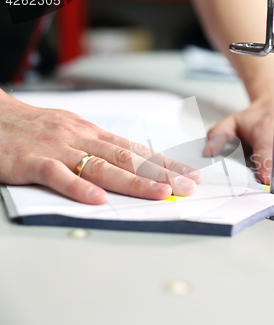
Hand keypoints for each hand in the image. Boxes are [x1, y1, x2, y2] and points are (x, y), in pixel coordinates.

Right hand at [0, 90, 201, 204]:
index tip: (189, 173)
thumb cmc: (31, 127)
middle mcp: (81, 138)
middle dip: (162, 173)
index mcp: (92, 133)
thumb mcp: (71, 133)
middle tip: (188, 186)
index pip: (137, 151)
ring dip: (134, 181)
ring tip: (160, 193)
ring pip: (101, 166)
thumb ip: (98, 149)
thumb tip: (130, 165)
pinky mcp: (30, 162)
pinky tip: (97, 199)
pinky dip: (78, 188)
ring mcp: (57, 149)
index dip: (165, 163)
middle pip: (128, 159)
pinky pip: (57, 175)